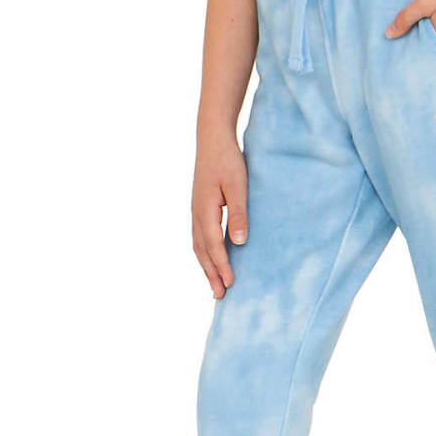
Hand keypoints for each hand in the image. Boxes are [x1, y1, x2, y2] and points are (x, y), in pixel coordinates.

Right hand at [191, 132, 247, 298]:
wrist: (212, 139)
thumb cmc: (228, 160)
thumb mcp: (238, 186)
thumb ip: (239, 214)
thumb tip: (239, 242)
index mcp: (205, 210)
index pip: (213, 245)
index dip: (222, 266)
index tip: (231, 283)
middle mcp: (197, 214)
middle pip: (202, 251)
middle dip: (211, 274)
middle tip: (220, 296)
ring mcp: (196, 212)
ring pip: (198, 246)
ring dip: (206, 267)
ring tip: (215, 285)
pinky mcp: (199, 209)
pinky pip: (199, 238)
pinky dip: (204, 254)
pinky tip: (211, 261)